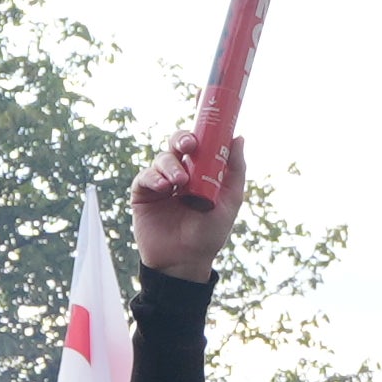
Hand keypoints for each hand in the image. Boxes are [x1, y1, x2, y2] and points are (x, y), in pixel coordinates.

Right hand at [130, 142, 235, 283]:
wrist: (185, 261)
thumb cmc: (210, 233)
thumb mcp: (230, 201)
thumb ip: (235, 170)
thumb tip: (238, 137)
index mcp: (200, 171)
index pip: (199, 143)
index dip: (200, 130)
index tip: (206, 121)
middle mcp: (180, 173)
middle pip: (177, 143)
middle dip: (182, 139)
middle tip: (190, 146)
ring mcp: (161, 183)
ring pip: (162, 158)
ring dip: (171, 165)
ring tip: (179, 182)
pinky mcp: (143, 194)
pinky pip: (145, 177)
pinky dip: (154, 177)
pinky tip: (164, 187)